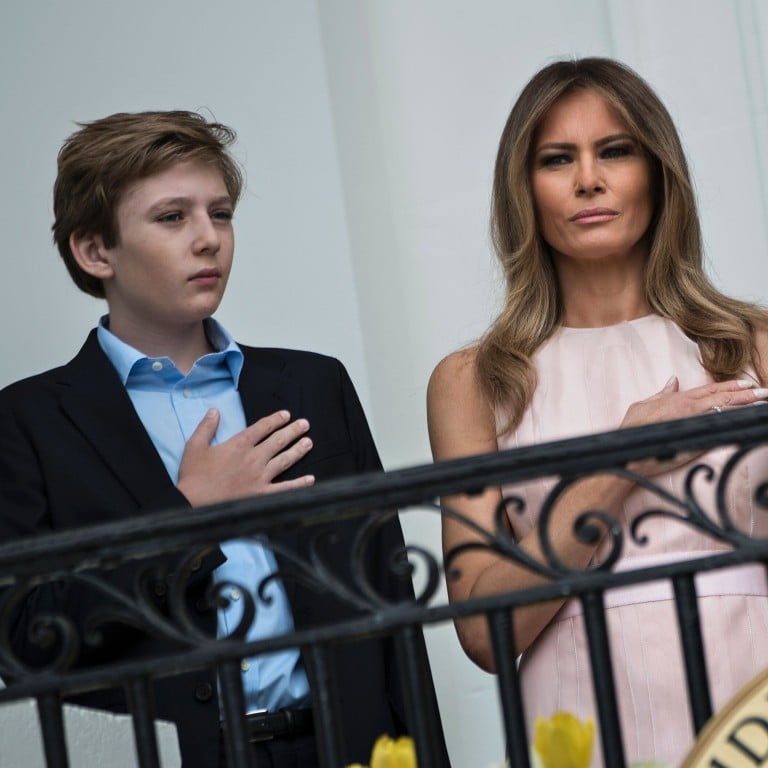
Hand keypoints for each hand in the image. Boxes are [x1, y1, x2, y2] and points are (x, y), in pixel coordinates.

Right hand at [176, 409, 314, 505]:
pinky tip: (311, 479)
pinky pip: (285, 488)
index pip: (262, 428)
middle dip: (293, 431)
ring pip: (285, 460)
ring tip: (309, 442)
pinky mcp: (262, 494)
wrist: (193, 504)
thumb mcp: (195, 446)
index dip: (275, 420)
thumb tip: (215, 410)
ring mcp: (260, 476)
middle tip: (305, 424)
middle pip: (278, 441)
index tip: (286, 415)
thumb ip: (207, 427)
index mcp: (239, 445)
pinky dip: (299, 484)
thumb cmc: (193, 476)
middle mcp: (253, 458)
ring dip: (298, 450)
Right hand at [621, 376, 767, 475]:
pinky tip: (747, 424)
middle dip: (746, 395)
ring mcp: (693, 425)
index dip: (730, 386)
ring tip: (762, 405)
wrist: (628, 452)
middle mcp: (688, 409)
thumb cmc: (632, 430)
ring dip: (745, 408)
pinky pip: (721, 431)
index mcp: (677, 400)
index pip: (710, 390)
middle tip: (764, 392)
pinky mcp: (696, 442)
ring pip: (725, 412)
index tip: (747, 384)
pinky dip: (734, 426)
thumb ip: (660, 393)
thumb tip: (673, 381)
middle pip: (723, 399)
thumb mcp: (641, 405)